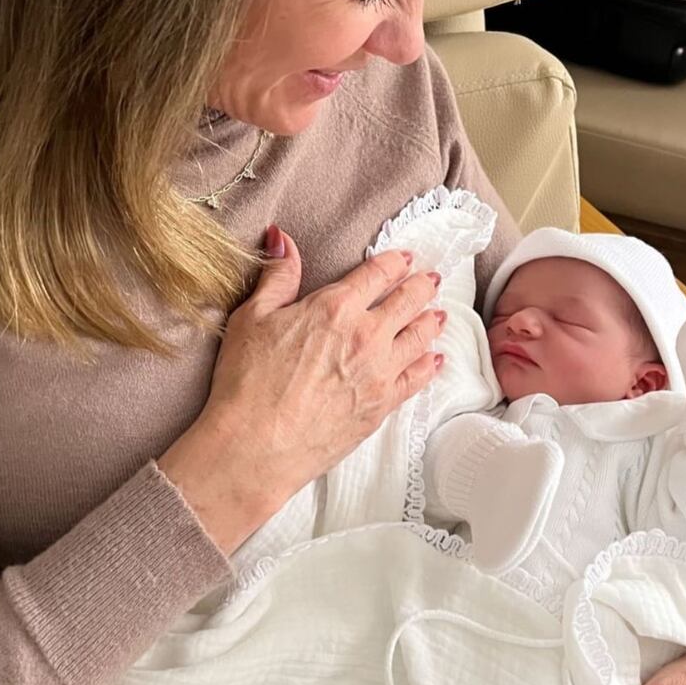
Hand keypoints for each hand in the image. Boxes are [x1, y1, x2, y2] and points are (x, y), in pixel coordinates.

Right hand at [203, 224, 446, 511]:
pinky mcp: (382, 406)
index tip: (405, 258)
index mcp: (335, 307)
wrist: (256, 446)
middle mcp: (366, 336)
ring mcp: (379, 373)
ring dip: (431, 321)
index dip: (395, 262)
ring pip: (419, 338)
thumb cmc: (247, 382)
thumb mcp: (252, 317)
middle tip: (430, 280)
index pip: (377, 274)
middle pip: (407, 302)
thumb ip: (277, 276)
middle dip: (421, 287)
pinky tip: (435, 359)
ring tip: (438, 314)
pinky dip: (430, 365)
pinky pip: (417, 379)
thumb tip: (283, 238)